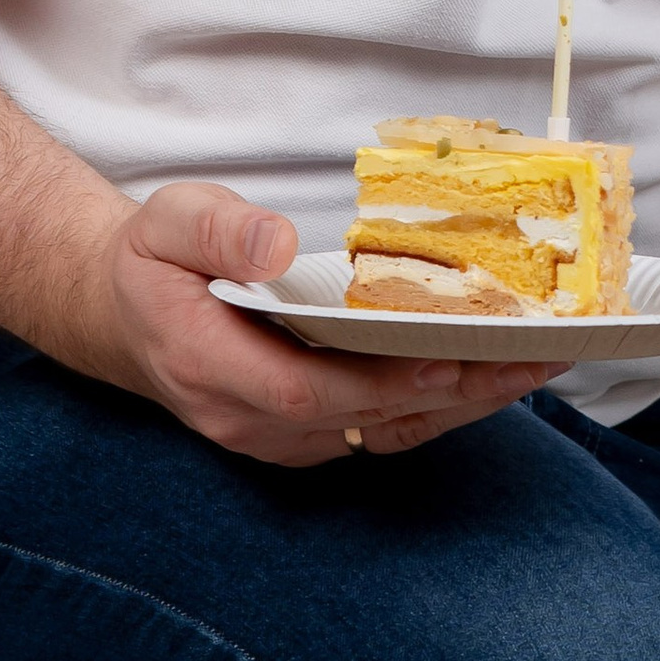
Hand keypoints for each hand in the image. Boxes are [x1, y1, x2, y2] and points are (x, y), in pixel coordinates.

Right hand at [83, 183, 571, 465]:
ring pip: (380, 432)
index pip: (298, 390)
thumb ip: (217, 229)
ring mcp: (274, 438)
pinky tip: (490, 376)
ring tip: (533, 366)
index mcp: (207, 365)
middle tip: (528, 358)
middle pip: (360, 417)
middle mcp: (244, 419)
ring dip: (462, 405)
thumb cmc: (154, 263)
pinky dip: (438, 407)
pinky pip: (379, 430)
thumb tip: (275, 243)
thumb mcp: (167, 221)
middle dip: (450, 391)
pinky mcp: (303, 437)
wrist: (126, 316)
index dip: (374, 383)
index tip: (442, 361)